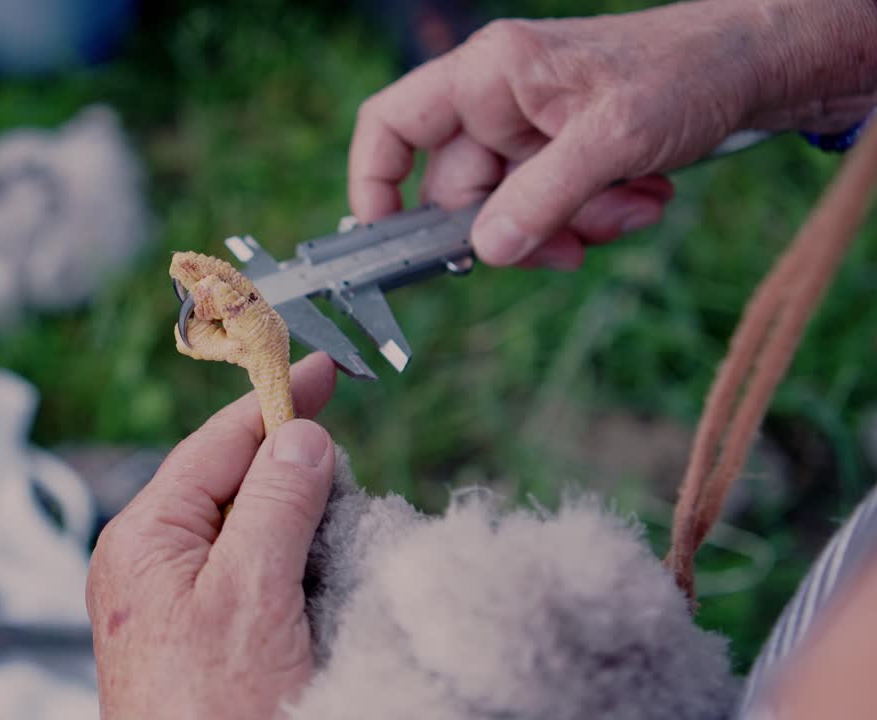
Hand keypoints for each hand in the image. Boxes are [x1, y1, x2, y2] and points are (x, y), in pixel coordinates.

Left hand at [87, 352, 337, 718]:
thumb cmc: (209, 716)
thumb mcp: (251, 595)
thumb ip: (276, 504)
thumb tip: (302, 437)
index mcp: (144, 539)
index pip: (216, 443)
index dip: (272, 401)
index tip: (318, 369)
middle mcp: (151, 564)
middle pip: (233, 482)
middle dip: (291, 470)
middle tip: (343, 478)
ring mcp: (175, 602)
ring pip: (249, 529)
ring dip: (298, 524)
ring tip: (334, 542)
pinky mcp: (203, 634)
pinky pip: (253, 574)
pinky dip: (292, 567)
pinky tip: (318, 586)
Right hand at [349, 0, 876, 269]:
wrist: (758, 66)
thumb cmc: (686, 72)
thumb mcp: (612, 140)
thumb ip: (541, 198)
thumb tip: (486, 251)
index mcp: (489, 74)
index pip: (393, 124)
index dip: (374, 181)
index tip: (386, 239)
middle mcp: (499, 100)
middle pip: (460, 190)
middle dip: (521, 225)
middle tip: (577, 243)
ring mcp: (531, 130)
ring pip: (512, 209)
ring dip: (572, 224)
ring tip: (634, 206)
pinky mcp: (563, 153)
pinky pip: (551, 208)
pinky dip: (594, 216)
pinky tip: (644, 198)